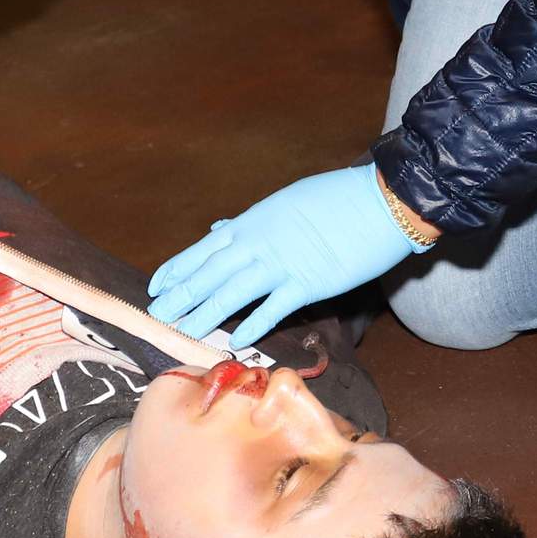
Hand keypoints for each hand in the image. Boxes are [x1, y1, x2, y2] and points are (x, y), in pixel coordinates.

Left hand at [146, 166, 421, 348]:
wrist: (381, 201)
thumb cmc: (336, 198)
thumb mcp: (285, 202)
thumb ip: (251, 221)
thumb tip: (220, 228)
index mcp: (253, 220)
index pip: (205, 248)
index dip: (178, 267)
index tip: (156, 284)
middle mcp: (260, 241)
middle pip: (210, 272)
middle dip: (181, 294)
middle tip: (155, 314)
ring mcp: (283, 262)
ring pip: (233, 291)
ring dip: (205, 312)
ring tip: (181, 329)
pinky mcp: (310, 282)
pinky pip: (274, 308)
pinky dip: (253, 324)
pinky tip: (235, 339)